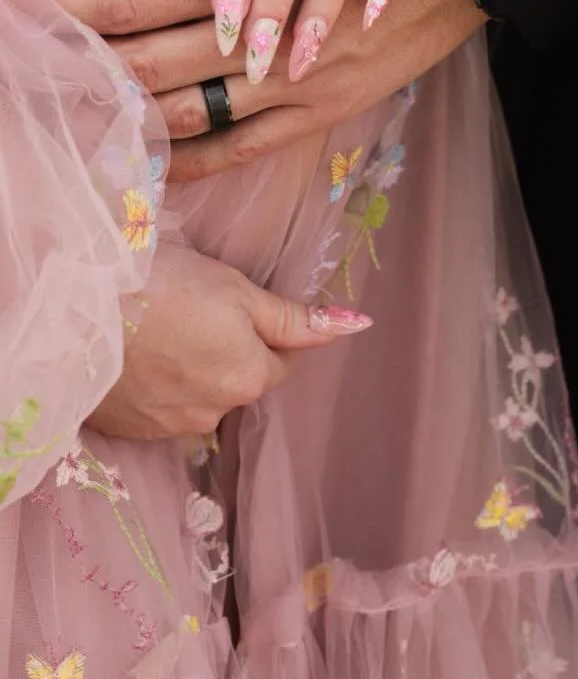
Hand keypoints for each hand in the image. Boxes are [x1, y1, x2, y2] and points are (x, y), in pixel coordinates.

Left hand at [52, 0, 484, 182]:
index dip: (87, 7)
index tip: (33, 15)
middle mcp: (286, 8)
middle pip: (167, 50)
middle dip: (95, 68)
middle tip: (35, 82)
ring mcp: (316, 59)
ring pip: (209, 99)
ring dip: (142, 115)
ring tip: (77, 128)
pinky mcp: (342, 96)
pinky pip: (257, 140)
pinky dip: (202, 156)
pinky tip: (156, 166)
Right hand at [86, 240, 370, 439]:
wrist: (82, 310)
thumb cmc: (169, 286)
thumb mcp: (239, 291)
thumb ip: (295, 319)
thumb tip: (356, 325)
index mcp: (249, 379)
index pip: (280, 363)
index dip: (266, 333)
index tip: (239, 307)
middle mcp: (215, 414)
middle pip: (239, 382)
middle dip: (231, 354)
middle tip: (198, 313)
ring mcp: (170, 428)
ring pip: (201, 397)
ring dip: (195, 371)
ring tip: (165, 330)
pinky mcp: (131, 431)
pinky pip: (163, 410)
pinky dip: (160, 386)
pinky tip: (142, 356)